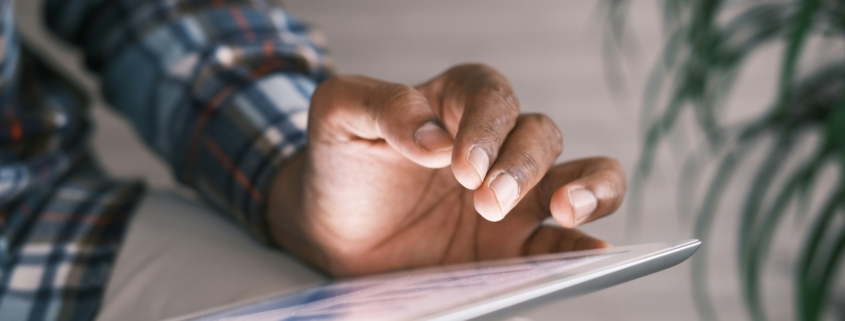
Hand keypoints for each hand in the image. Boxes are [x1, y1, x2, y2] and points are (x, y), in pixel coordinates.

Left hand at [268, 64, 625, 275]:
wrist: (333, 230)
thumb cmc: (342, 163)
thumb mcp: (341, 117)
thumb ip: (383, 106)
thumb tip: (434, 137)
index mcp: (456, 104)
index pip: (491, 97)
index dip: (485, 127)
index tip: (459, 165)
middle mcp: (495, 145)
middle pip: (539, 135)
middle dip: (521, 166)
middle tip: (486, 201)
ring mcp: (513, 195)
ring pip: (580, 175)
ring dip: (588, 188)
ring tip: (567, 210)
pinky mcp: (515, 244)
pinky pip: (564, 241)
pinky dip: (584, 242)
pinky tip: (591, 250)